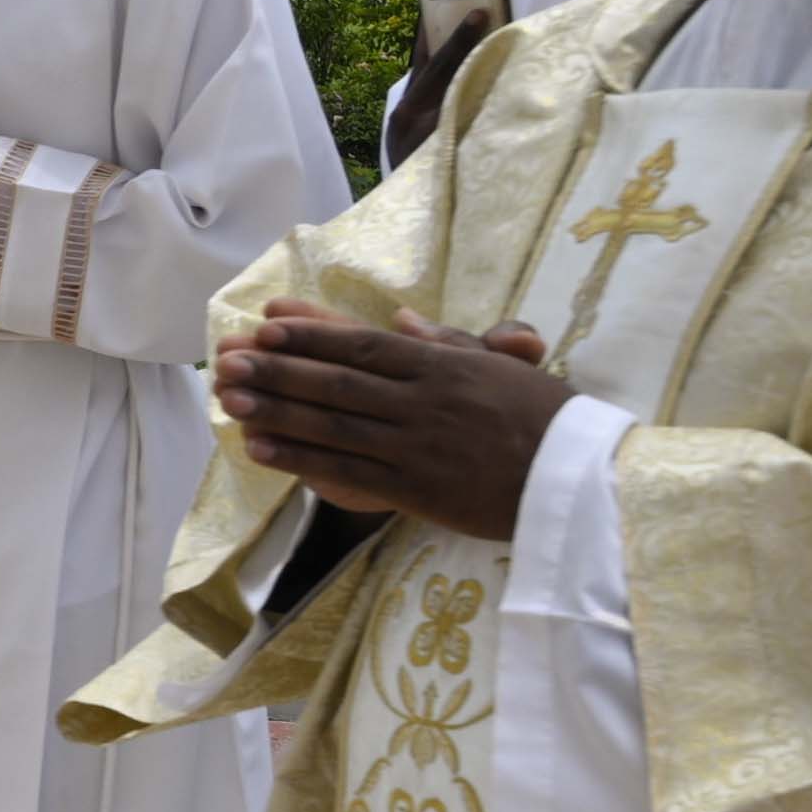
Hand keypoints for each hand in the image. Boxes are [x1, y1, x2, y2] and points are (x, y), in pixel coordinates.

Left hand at [211, 302, 571, 540]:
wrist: (582, 479)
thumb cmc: (547, 418)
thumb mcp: (501, 368)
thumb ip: (449, 344)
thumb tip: (401, 320)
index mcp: (445, 366)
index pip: (364, 346)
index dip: (311, 336)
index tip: (266, 324)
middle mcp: (424, 401)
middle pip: (337, 382)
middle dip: (278, 369)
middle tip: (229, 358)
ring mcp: (417, 447)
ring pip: (334, 424)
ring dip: (277, 410)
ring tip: (232, 398)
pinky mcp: (417, 491)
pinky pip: (348, 472)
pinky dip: (301, 459)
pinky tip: (262, 449)